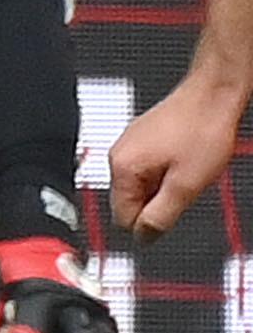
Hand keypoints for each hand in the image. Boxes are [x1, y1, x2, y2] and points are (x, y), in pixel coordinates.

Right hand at [109, 59, 242, 239]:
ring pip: (141, 185)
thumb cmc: (203, 131)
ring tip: (188, 170)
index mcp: (123, 168)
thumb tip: (143, 237)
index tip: (172, 215)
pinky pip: (148, 168)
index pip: (123, 217)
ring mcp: (130, 143)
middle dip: (157, 202)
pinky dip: (166, 171)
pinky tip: (185, 160)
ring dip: (163, 186)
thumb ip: (160, 216)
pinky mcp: (142, 137)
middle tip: (185, 188)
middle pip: (130, 201)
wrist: (213, 95)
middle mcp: (119, 155)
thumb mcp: (187, 186)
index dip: (150, 223)